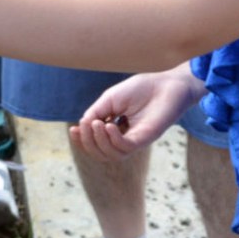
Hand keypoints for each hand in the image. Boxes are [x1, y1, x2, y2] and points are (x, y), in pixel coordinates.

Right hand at [68, 72, 194, 161]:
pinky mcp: (147, 138)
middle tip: (84, 127)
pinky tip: (109, 125)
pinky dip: (114, 140)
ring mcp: (136, 139)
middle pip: (102, 153)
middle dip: (88, 143)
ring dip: (99, 142)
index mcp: (116, 129)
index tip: (72, 130)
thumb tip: (82, 126)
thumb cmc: (141, 88)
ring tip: (97, 124)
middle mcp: (126, 138)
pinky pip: (126, 147)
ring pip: (113, 155)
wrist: (166, 82)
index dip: (82, 141)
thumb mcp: (110, 99)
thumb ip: (96, 112)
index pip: (96, 143)